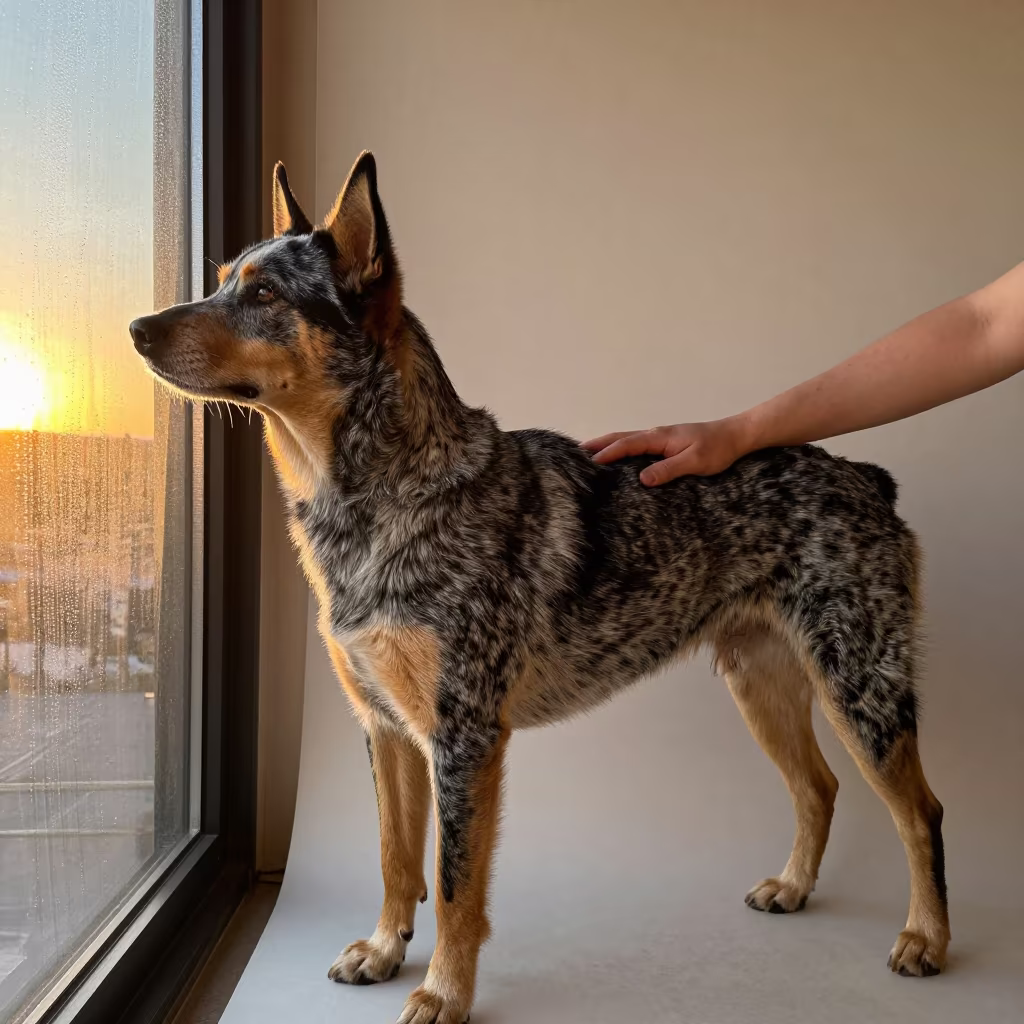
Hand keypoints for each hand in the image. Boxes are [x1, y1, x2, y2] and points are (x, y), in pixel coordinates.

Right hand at [582, 418, 747, 485]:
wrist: (736, 436)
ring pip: (628, 439)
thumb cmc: (718, 449)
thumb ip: (668, 470)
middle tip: (576, 451)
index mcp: (660, 437)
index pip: (627, 444)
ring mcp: (661, 438)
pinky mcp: (666, 443)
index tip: (589, 461)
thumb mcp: (694, 462)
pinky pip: (637, 444)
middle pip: (621, 437)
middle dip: (599, 444)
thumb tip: (642, 479)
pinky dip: (622, 447)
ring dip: (608, 444)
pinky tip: (619, 456)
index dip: (607, 453)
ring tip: (589, 453)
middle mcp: (656, 434)